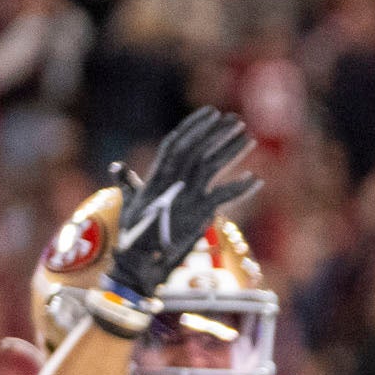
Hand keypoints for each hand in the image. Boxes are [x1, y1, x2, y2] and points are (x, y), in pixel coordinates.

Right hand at [106, 108, 258, 303]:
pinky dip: (241, 187)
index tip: (212, 113)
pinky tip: (257, 179)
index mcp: (156, 176)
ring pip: (211, 165)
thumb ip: (129, 183)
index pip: (176, 143)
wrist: (138, 261)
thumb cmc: (134, 234)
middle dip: (216, 132)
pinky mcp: (199, 214)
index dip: (194, 126)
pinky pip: (225, 196)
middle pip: (196, 149)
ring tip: (249, 137)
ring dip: (231, 150)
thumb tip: (117, 167)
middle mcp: (171, 182)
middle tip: (235, 120)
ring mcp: (185, 196)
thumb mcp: (130, 202)